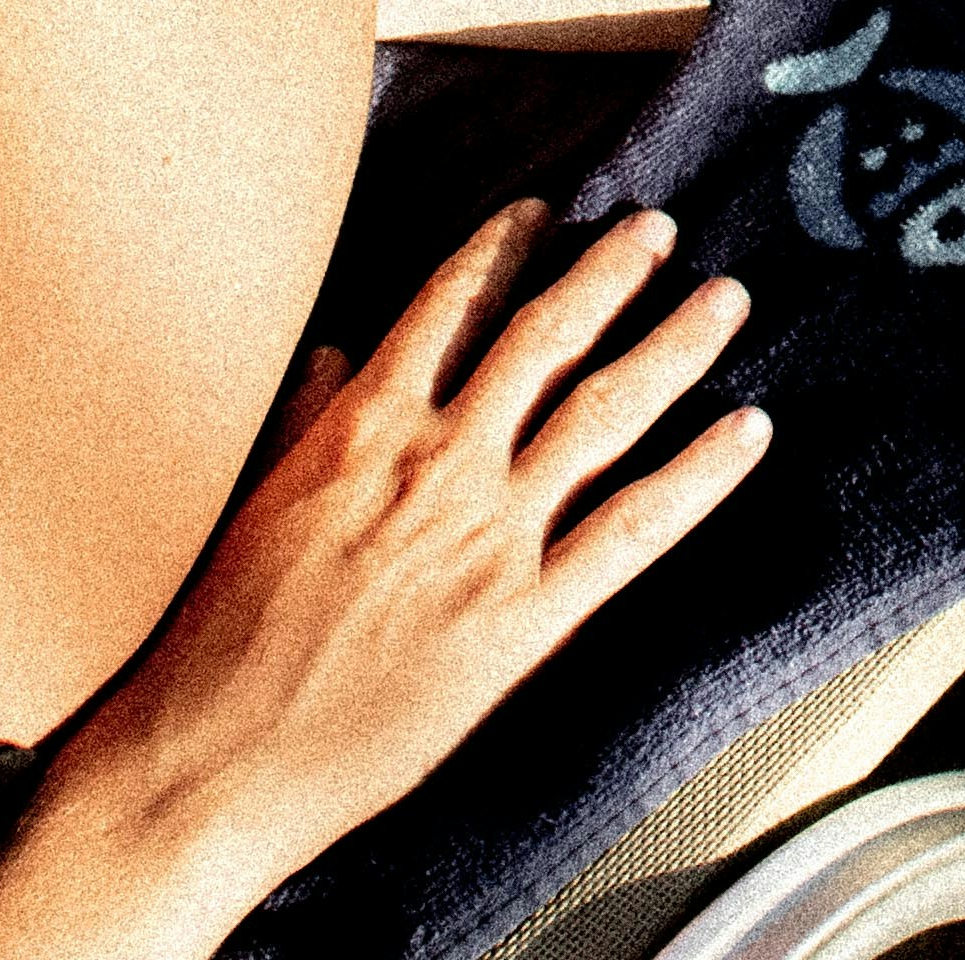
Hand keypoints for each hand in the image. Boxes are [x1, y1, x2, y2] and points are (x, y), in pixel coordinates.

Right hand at [0, 203, 766, 946]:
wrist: (216, 752)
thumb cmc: (218, 634)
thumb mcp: (253, 497)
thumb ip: (306, 417)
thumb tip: (336, 352)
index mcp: (364, 423)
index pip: (448, 305)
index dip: (502, 250)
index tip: (541, 212)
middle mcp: (440, 459)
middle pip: (546, 338)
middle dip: (609, 273)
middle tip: (658, 228)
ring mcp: (490, 535)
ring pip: (606, 410)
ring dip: (674, 345)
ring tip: (725, 299)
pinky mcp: (525, 617)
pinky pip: (635, 528)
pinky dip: (701, 475)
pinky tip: (748, 431)